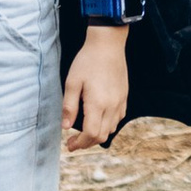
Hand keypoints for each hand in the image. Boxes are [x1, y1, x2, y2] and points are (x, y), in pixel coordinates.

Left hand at [62, 29, 129, 148]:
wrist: (108, 45)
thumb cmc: (87, 61)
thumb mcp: (72, 82)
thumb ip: (69, 106)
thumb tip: (66, 127)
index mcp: (98, 103)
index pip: (90, 134)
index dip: (79, 143)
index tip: (69, 145)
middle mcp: (112, 106)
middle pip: (102, 135)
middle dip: (87, 143)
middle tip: (73, 142)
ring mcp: (120, 101)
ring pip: (111, 129)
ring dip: (97, 135)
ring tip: (84, 132)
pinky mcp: (124, 96)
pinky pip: (118, 118)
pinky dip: (108, 125)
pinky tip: (98, 119)